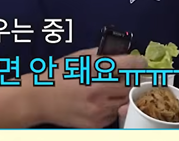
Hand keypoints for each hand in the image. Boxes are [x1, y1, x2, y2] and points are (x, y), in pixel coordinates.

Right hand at [31, 47, 147, 127]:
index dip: (139, 63)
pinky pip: (114, 114)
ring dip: (124, 95)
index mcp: (94, 70)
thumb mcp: (78, 57)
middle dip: (135, 80)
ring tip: (114, 89)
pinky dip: (113, 107)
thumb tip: (124, 55)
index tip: (141, 63)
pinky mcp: (96, 123)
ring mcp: (98, 109)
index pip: (130, 65)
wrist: (38, 99)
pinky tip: (102, 101)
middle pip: (132, 86)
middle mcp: (98, 90)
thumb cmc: (57, 75)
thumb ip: (102, 55)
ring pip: (125, 102)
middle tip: (133, 76)